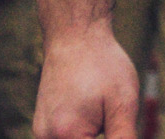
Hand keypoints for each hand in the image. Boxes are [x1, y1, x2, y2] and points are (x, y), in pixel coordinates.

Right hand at [32, 23, 142, 138]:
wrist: (74, 36)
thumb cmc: (102, 65)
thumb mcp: (122, 103)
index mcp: (67, 135)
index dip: (112, 138)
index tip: (116, 126)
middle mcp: (47, 138)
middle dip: (102, 136)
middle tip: (111, 118)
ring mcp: (42, 133)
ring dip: (91, 136)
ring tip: (103, 113)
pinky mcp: (43, 127)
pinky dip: (81, 135)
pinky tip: (94, 117)